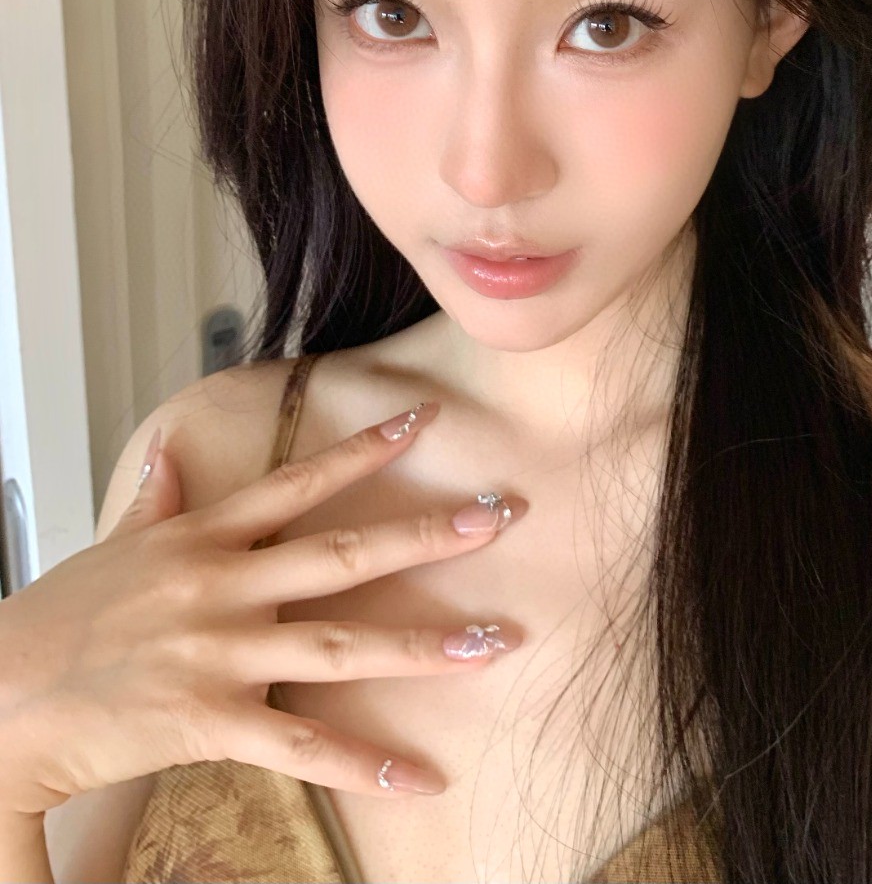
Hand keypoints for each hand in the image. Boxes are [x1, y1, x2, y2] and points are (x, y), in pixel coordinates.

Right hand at [0, 397, 523, 815]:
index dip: (365, 451)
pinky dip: (361, 762)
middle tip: (498, 518)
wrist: (0, 697)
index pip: (299, 482)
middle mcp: (222, 585)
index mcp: (204, 536)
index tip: (425, 422)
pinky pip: (299, 744)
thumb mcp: (112, 546)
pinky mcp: (208, 720)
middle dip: (426, 536)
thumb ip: (153, 501)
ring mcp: (219, 653)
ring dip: (423, 645)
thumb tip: (168, 456)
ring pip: (340, 646)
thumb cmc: (55, 621)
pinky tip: (419, 774)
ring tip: (492, 640)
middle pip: (342, 555)